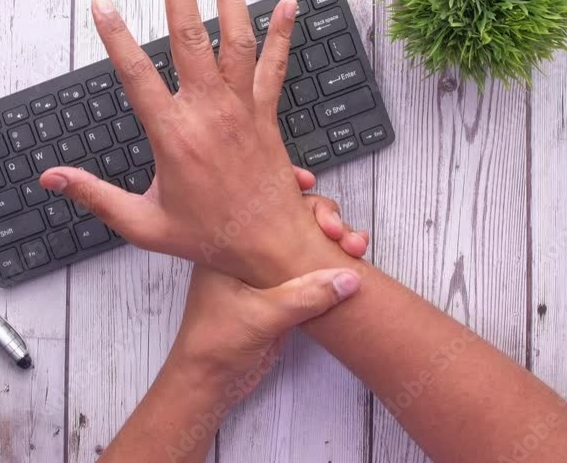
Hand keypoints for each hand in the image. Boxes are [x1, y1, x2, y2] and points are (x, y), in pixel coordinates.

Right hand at [40, 0, 325, 286]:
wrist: (269, 247)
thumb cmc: (208, 237)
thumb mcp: (141, 224)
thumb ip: (94, 196)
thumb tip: (51, 179)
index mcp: (173, 136)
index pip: (136, 74)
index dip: (116, 36)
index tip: (102, 4)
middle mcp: (209, 113)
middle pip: (189, 38)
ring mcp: (242, 109)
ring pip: (235, 40)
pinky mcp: (266, 114)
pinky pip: (275, 66)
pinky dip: (283, 34)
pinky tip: (289, 4)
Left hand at [167, 193, 367, 405]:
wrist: (211, 381)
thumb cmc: (215, 344)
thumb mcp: (261, 317)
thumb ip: (304, 297)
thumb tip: (348, 277)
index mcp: (228, 242)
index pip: (261, 201)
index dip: (288, 190)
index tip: (310, 185)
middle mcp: (246, 249)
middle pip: (289, 216)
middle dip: (322, 216)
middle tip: (342, 233)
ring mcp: (265, 268)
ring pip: (303, 240)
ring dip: (331, 238)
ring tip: (354, 247)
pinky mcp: (281, 290)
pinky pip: (310, 267)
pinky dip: (331, 262)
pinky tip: (352, 262)